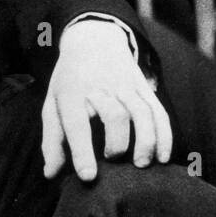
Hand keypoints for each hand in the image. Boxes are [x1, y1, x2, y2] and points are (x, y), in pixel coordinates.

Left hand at [42, 19, 171, 180]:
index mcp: (72, 93)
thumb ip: (52, 141)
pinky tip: (163, 155)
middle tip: (113, 161)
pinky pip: (158, 111)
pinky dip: (164, 134)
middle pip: (115, 117)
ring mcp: (126, 86)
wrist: (93, 40)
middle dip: (117, 144)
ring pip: (142, 112)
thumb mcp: (52, 105)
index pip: (77, 123)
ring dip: (146, 141)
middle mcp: (100, 88)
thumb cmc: (69, 82)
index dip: (82, 151)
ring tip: (142, 164)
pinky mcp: (143, 87)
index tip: (89, 176)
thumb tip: (51, 175)